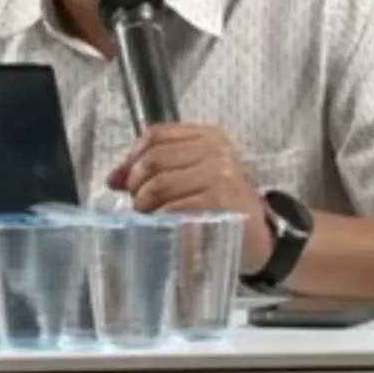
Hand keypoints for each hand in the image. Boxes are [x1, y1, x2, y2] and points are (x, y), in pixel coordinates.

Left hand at [106, 122, 273, 273]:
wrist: (260, 238)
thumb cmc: (222, 205)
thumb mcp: (192, 177)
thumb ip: (155, 170)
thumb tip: (113, 178)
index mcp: (209, 136)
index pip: (155, 134)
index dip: (132, 157)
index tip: (126, 180)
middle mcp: (216, 150)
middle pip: (153, 159)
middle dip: (136, 186)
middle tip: (139, 205)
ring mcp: (220, 174)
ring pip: (159, 184)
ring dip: (144, 206)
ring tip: (150, 218)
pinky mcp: (220, 201)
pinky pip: (173, 208)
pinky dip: (160, 220)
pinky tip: (164, 227)